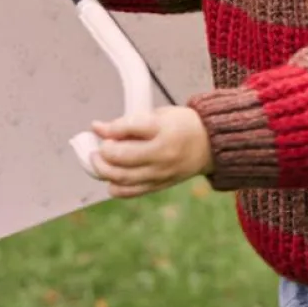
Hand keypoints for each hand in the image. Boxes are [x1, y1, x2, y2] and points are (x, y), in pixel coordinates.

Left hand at [90, 105, 214, 198]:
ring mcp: (161, 172)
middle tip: (97, 148)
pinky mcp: (160, 185)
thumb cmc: (180, 124)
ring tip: (97, 161)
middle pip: (123, 157)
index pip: (130, 128)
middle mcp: (163, 153)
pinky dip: (115, 187)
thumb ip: (129, 122)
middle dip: (103, 152)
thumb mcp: (158, 114)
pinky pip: (132, 192)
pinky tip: (109, 178)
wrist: (210, 145)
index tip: (97, 127)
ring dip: (103, 171)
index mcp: (164, 128)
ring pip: (123, 177)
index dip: (109, 128)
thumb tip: (98, 128)